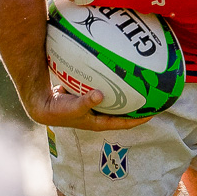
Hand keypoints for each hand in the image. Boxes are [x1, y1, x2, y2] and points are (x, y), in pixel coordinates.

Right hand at [26, 83, 151, 132]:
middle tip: (151, 95)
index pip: (125, 123)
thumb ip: (87, 101)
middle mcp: (99, 116)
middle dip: (137, 106)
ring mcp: (94, 107)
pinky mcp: (88, 97)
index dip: (140, 119)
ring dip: (125, 95)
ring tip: (139, 83)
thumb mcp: (73, 107)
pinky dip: (111, 85)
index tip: (155, 112)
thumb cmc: (58, 110)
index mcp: (99, 122)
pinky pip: (104, 91)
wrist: (41, 105)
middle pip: (123, 112)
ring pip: (115, 101)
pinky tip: (116, 72)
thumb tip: (101, 94)